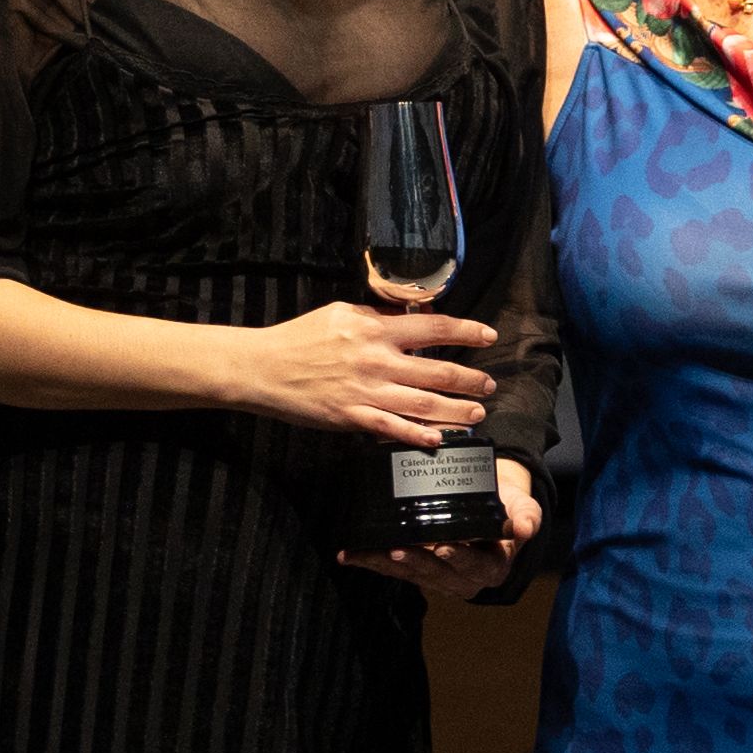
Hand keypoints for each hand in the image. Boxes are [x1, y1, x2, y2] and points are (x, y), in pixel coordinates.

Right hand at [227, 301, 497, 446]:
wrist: (264, 367)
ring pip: (423, 404)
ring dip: (456, 410)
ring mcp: (365, 391)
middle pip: (438, 370)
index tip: (488, 336)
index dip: (467, 331)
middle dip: (470, 379)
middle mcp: (377, 359)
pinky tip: (437, 439)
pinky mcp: (351, 417)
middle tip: (489, 384)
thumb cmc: (301, 337)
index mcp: (375, 328)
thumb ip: (378, 314)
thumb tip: (411, 315)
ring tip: (477, 413)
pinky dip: (417, 436)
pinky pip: (391, 429)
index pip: (434, 327)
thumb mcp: (341, 312)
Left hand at [340, 455, 539, 598]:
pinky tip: (350, 555)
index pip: (473, 566)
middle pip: (437, 573)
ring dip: (386, 564)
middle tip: (398, 549)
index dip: (458, 558)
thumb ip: (527, 519)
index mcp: (491, 569)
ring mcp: (438, 576)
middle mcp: (463, 579)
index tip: (443, 546)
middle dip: (415, 562)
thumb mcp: (526, 511)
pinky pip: (394, 568)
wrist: (494, 509)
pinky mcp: (419, 569)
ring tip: (367, 554)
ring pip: (411, 573)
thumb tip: (525, 528)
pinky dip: (372, 561)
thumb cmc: (509, 510)